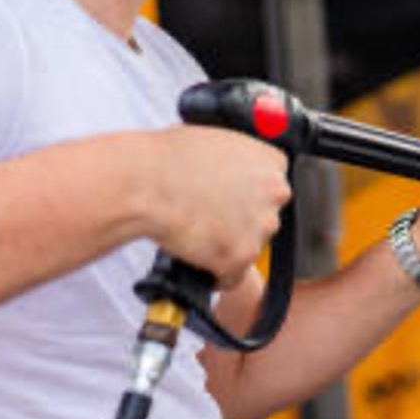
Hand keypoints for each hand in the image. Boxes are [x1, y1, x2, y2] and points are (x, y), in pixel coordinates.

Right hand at [142, 127, 290, 288]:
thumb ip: (238, 162)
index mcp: (271, 161)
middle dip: (241, 221)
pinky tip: (198, 261)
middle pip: (265, 217)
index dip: (248, 197)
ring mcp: (261, 225)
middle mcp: (274, 193)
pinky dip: (217, 274)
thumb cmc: (168, 160)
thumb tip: (234, 174)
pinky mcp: (242, 256)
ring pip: (250, 245)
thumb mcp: (215, 143)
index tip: (232, 202)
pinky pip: (233, 274)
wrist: (145, 184)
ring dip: (229, 246)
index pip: (272, 187)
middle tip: (211, 219)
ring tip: (196, 234)